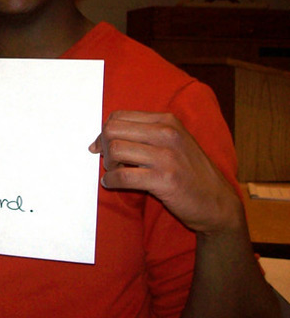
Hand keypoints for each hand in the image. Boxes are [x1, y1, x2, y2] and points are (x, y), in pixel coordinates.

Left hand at [89, 111, 242, 234]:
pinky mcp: (164, 180)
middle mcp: (167, 133)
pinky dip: (111, 181)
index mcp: (166, 121)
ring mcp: (167, 156)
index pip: (119, 116)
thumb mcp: (173, 142)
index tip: (100, 146)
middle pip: (113, 129)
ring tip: (114, 172)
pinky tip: (112, 184)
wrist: (217, 202)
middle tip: (109, 161)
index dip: (104, 131)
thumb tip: (104, 136)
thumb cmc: (190, 172)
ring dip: (108, 164)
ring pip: (116, 150)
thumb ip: (145, 134)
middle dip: (103, 146)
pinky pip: (123, 176)